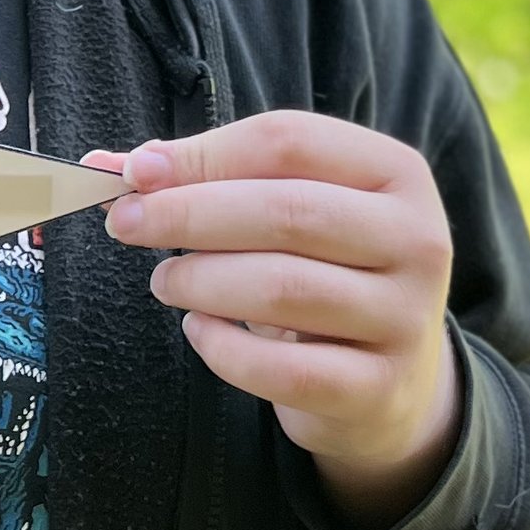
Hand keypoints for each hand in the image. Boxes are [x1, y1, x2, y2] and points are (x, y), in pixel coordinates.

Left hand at [94, 111, 459, 529]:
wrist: (392, 380)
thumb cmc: (325, 270)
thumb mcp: (291, 210)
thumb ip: (211, 179)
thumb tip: (111, 166)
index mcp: (396, 173)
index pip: (289, 141)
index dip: (203, 154)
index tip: (136, 172)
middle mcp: (417, 239)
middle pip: (287, 212)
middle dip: (189, 215)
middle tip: (127, 223)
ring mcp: (406, 318)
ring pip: (282, 288)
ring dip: (201, 280)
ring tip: (165, 281)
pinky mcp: (378, 388)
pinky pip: (283, 369)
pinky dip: (223, 348)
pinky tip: (199, 330)